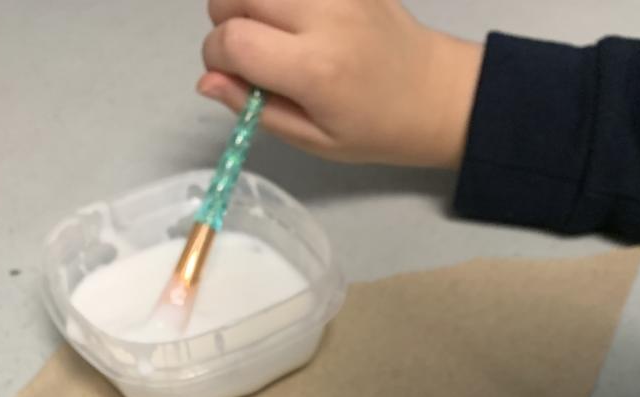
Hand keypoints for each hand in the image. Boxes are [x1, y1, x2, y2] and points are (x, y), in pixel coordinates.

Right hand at [197, 0, 482, 167]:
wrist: (433, 92)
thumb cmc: (373, 127)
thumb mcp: (313, 139)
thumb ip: (256, 109)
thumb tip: (206, 82)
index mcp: (314, 69)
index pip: (232, 41)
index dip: (216, 57)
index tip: (230, 75)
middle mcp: (324, 16)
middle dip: (228, 21)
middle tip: (252, 52)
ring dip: (251, 1)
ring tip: (271, 32)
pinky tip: (294, 19)